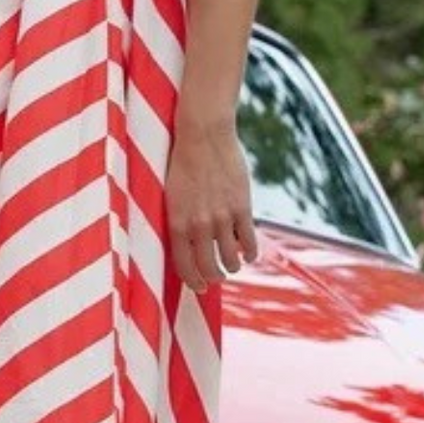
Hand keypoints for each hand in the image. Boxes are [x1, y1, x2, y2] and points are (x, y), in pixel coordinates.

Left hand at [165, 117, 257, 293]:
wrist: (202, 135)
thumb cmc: (183, 163)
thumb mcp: (173, 196)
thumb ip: (180, 221)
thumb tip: (188, 245)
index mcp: (177, 223)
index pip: (185, 266)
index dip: (193, 281)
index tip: (199, 286)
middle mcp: (199, 225)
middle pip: (209, 268)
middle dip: (213, 278)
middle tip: (217, 278)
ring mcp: (222, 218)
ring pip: (231, 259)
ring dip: (233, 267)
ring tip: (233, 265)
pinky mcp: (242, 208)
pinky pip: (249, 241)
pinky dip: (250, 253)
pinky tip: (249, 254)